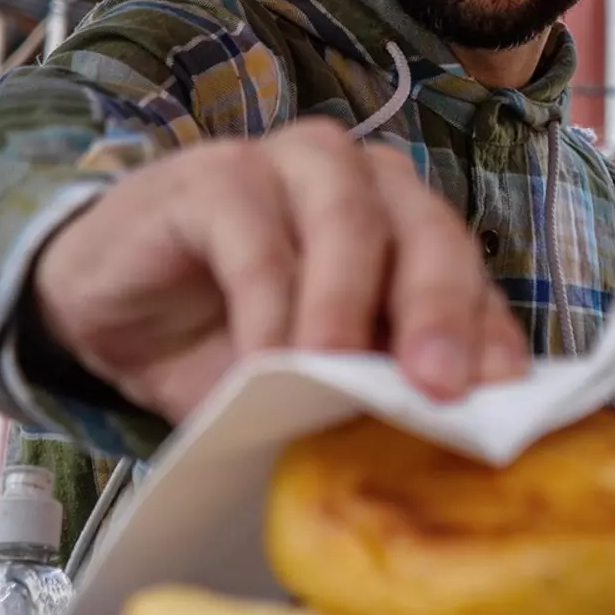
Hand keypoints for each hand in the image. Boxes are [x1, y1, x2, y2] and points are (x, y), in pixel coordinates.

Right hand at [30, 118, 528, 423]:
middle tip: (439, 388)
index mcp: (409, 223)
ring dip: (347, 304)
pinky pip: (255, 240)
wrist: (110, 303)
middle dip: (441, 312)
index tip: (504, 400)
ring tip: (335, 375)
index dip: (488, 334)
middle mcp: (366, 181)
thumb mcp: (312, 377)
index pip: (469, 274)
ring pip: (349, 221)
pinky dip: (265, 307)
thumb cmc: (228, 339)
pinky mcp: (215, 178)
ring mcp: (292, 166)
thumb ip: (371, 387)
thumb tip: (435, 448)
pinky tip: (260, 366)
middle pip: (428, 233)